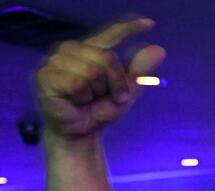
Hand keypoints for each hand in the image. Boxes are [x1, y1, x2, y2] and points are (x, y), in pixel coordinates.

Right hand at [35, 17, 164, 140]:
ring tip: (88, 99)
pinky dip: (83, 96)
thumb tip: (159, 49)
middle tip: (109, 97)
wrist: (81, 133)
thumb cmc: (98, 110)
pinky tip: (75, 101)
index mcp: (89, 50)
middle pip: (106, 57)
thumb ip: (139, 71)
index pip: (110, 35)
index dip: (128, 28)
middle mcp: (70, 50)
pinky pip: (77, 82)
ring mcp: (54, 61)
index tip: (149, 24)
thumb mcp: (125, 91)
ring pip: (92, 70)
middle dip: (115, 82)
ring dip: (98, 91)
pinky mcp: (45, 76)